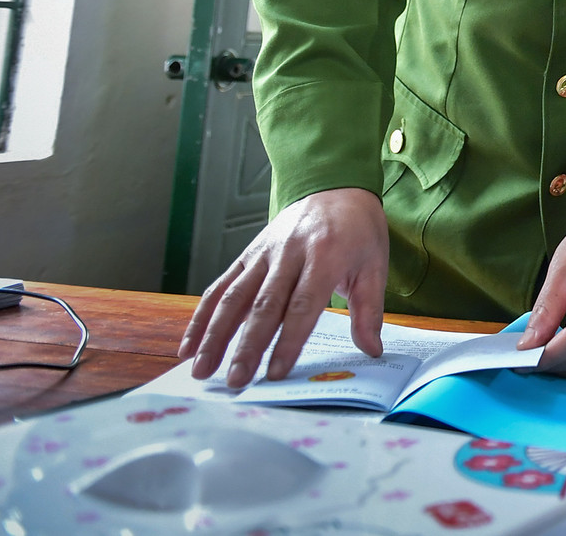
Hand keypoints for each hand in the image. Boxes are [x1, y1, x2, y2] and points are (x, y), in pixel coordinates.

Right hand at [178, 186, 388, 386]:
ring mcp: (264, 253)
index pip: (303, 305)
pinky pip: (221, 285)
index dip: (289, 340)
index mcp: (326, 256)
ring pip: (234, 297)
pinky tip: (190, 343)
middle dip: (247, 345)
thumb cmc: (359, 231)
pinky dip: (202, 315)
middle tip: (236, 380)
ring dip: (215, 335)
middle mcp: (290, 254)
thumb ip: (370, 309)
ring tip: (202, 369)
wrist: (336, 185)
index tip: (277, 372)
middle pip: (264, 305)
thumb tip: (371, 350)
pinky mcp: (247, 254)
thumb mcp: (375, 265)